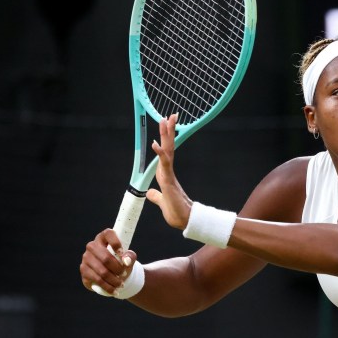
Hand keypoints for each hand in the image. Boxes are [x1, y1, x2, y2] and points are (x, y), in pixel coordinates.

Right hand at [79, 228, 137, 294]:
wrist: (114, 275)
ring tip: (121, 285)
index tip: (122, 253)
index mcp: (104, 238)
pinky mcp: (84, 270)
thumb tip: (125, 261)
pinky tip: (114, 291)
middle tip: (124, 274)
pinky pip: (97, 280)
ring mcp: (86, 258)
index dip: (116, 243)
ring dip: (114, 280)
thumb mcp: (129, 259)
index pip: (108, 234)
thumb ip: (130, 257)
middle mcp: (92, 246)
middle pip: (105, 258)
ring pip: (102, 271)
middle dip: (117, 269)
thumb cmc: (121, 263)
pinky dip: (108, 287)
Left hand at [146, 114, 192, 229]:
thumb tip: (150, 194)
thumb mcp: (162, 202)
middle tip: (171, 115)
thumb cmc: (176, 212)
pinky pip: (164, 164)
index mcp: (165, 174)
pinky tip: (155, 144)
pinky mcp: (169, 180)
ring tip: (166, 120)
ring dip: (166, 135)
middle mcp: (168, 172)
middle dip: (169, 131)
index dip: (165, 139)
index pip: (165, 152)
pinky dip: (159, 153)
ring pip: (167, 150)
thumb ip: (156, 196)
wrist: (186, 221)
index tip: (167, 127)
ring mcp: (169, 175)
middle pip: (168, 147)